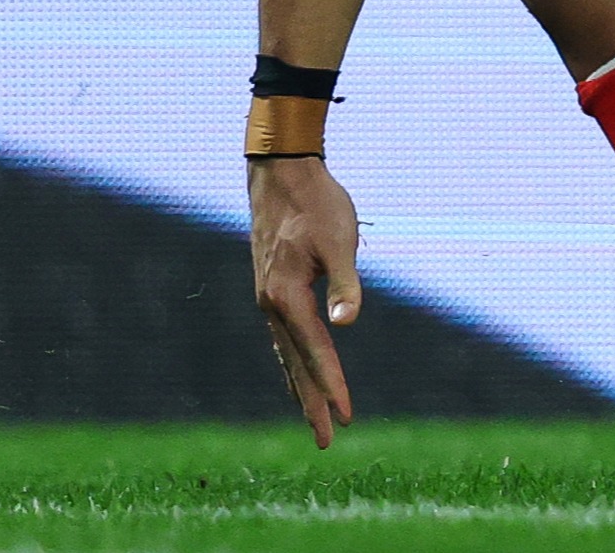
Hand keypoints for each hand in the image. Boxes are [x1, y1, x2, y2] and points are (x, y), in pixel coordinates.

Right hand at [250, 155, 361, 446]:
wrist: (281, 172)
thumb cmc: (316, 202)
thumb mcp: (339, 240)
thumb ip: (345, 283)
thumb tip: (346, 323)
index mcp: (286, 295)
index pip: (315, 351)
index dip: (333, 385)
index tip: (347, 416)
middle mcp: (270, 303)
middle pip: (294, 364)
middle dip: (311, 403)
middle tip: (325, 441)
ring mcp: (267, 298)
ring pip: (286, 354)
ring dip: (300, 387)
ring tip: (313, 418)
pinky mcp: (271, 289)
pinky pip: (282, 337)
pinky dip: (292, 361)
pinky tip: (299, 371)